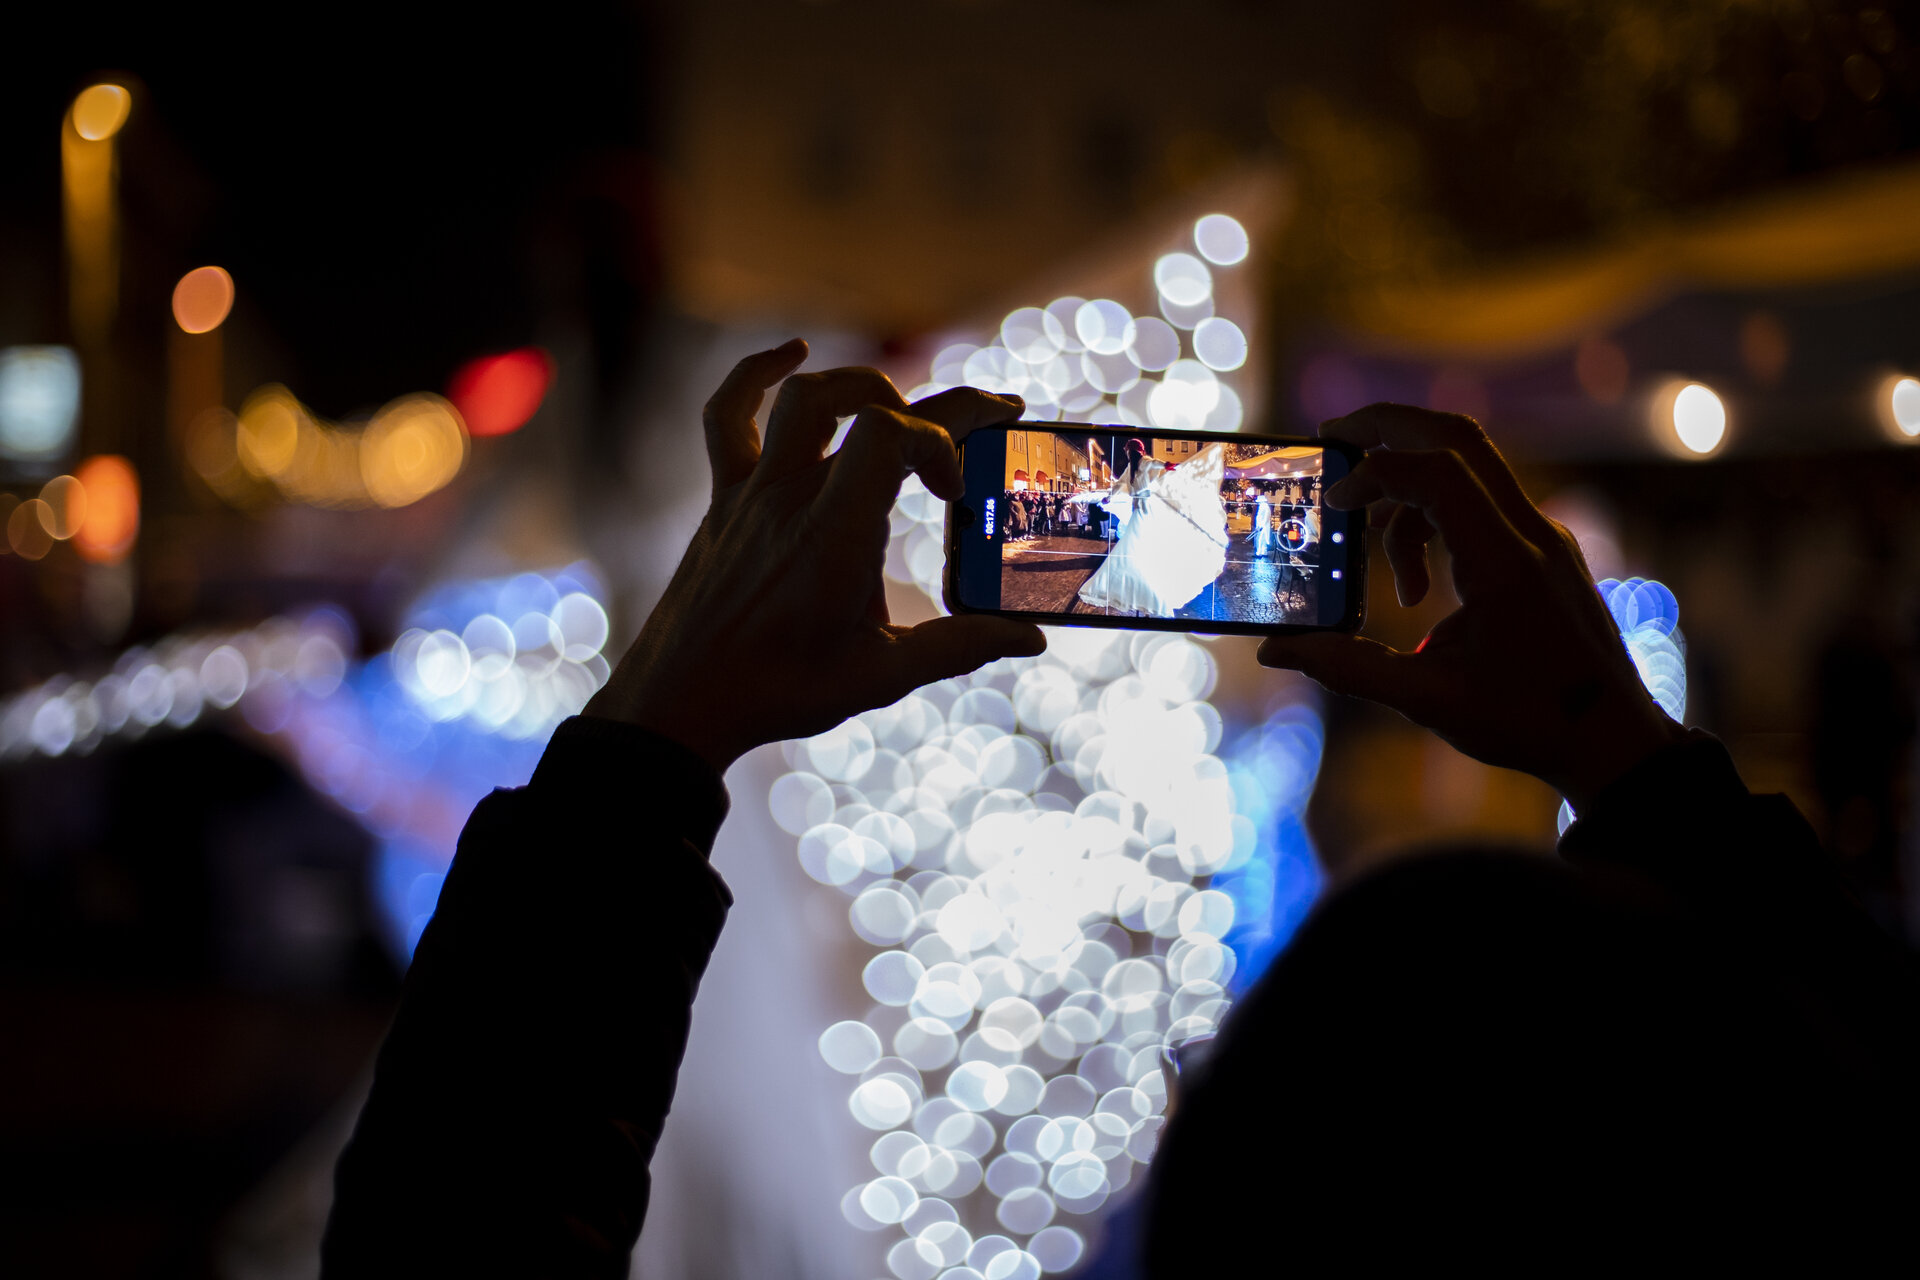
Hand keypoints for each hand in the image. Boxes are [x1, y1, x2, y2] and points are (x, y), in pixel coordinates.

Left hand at [586, 340, 1045, 770]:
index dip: (941, 440)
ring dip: (864, 385)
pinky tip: (792, 355)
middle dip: (943, 406)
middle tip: (990, 417)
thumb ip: (960, 647)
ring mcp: (752, 492)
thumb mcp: (882, 676)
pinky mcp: (724, 499)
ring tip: (906, 407)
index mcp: (833, 535)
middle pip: (865, 406)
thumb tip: (1030, 638)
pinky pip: (728, 416)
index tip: (955, 491)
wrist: (678, 703)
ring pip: (804, 396)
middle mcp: (791, 498)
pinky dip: (757, 374)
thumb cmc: (780, 691)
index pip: (891, 433)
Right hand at [1257, 404, 1683, 811]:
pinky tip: (1424, 588)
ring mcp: (1543, 537)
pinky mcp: (1543, 550)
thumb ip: (1348, 668)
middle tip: (1331, 436)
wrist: (1614, 741)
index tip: (1332, 503)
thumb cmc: (1530, 724)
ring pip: (1467, 468)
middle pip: (1457, 437)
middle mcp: (1531, 535)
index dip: (1374, 472)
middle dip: (1388, 426)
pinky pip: (1482, 502)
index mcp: (1506, 565)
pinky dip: (1436, 518)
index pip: (1437, 474)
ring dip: (1410, 497)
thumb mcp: (1428, 700)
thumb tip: (1277, 649)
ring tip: (1396, 582)